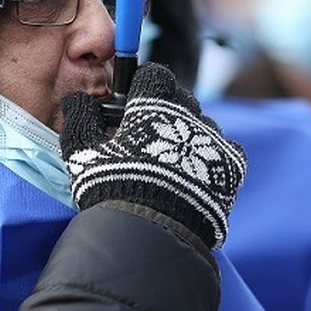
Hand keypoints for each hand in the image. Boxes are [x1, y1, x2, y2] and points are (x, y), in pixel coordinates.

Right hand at [60, 63, 246, 249]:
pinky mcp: (232, 165)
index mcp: (155, 103)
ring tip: (170, 163)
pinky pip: (224, 149)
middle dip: (166, 110)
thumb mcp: (84, 154)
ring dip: (188, 135)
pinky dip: (209, 158)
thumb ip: (80, 120)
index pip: (155, 74)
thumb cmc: (114, 188)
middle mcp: (189, 114)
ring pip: (202, 124)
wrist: (155, 235)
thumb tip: (78, 99)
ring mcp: (214, 139)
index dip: (143, 86)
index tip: (133, 104)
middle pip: (181, 98)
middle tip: (148, 138)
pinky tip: (193, 176)